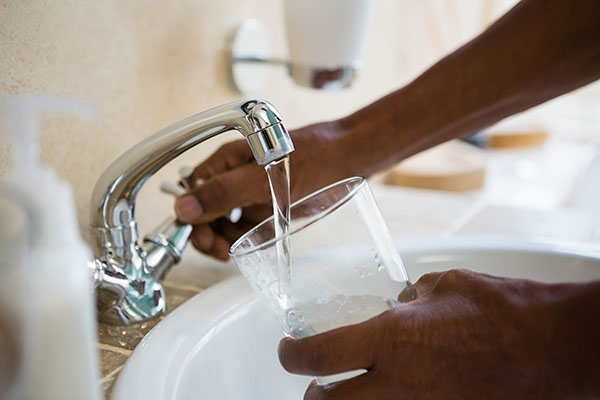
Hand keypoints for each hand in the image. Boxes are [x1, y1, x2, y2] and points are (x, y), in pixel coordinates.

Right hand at [174, 120, 357, 259]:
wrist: (351, 158)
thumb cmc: (315, 158)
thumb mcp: (265, 179)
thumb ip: (224, 193)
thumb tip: (184, 208)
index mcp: (227, 161)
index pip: (193, 192)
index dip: (192, 219)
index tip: (204, 240)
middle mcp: (235, 175)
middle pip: (206, 209)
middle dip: (207, 233)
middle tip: (221, 252)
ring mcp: (251, 190)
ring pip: (223, 220)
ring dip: (223, 238)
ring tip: (234, 252)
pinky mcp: (267, 204)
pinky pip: (245, 224)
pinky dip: (242, 238)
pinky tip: (247, 246)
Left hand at [278, 269, 598, 398]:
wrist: (551, 347)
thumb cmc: (501, 309)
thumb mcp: (444, 286)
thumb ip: (412, 299)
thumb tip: (401, 304)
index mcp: (391, 339)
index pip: (316, 356)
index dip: (290, 354)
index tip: (288, 349)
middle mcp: (397, 384)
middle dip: (314, 393)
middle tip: (319, 378)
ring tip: (355, 389)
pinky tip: (400, 391)